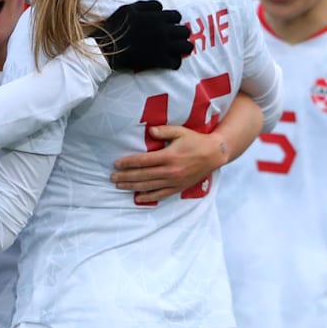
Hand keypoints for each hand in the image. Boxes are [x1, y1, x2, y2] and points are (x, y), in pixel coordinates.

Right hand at [90, 0, 191, 72]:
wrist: (107, 48)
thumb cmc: (115, 27)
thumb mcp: (129, 8)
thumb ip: (147, 5)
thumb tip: (161, 7)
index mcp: (157, 17)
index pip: (177, 16)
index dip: (174, 20)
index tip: (169, 25)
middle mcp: (163, 31)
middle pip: (185, 31)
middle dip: (181, 33)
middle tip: (174, 38)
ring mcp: (162, 47)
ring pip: (186, 46)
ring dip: (183, 47)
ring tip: (176, 49)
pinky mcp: (158, 61)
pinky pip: (176, 63)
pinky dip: (175, 62)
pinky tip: (169, 61)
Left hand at [112, 124, 227, 203]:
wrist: (214, 154)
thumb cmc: (195, 141)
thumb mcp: (180, 131)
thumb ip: (164, 131)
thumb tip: (149, 130)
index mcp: (169, 156)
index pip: (143, 161)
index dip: (128, 163)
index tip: (116, 164)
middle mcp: (170, 171)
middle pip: (142, 175)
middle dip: (125, 176)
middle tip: (112, 177)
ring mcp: (174, 181)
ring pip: (149, 186)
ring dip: (132, 186)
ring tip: (119, 185)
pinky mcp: (178, 187)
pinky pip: (161, 194)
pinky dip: (148, 197)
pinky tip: (137, 197)